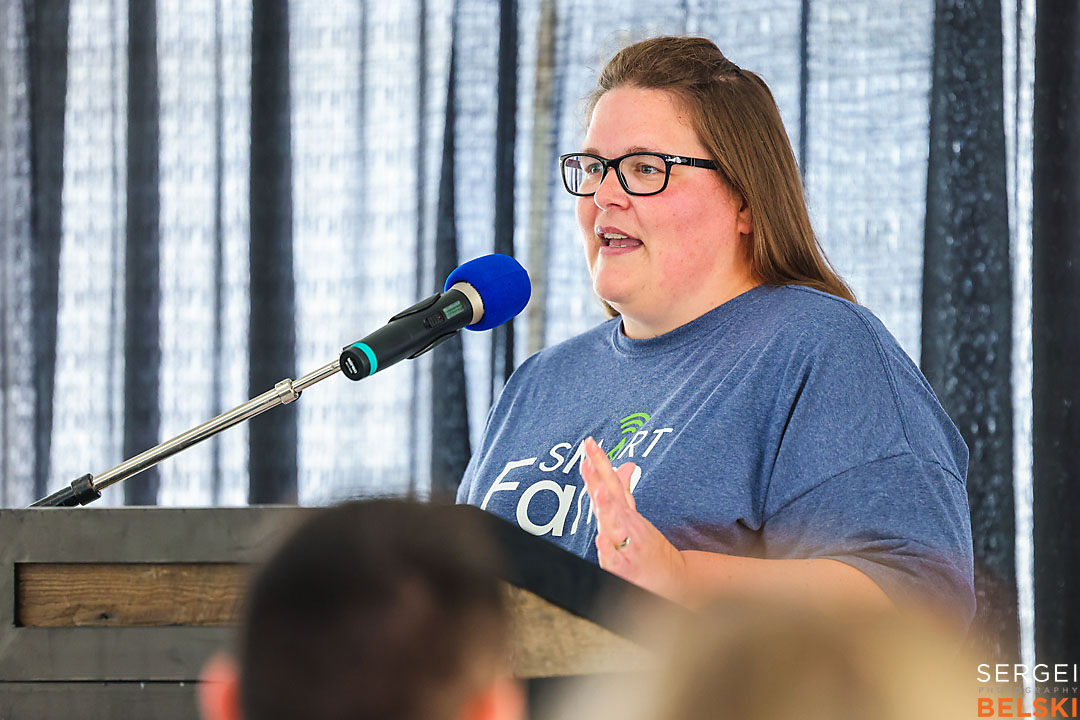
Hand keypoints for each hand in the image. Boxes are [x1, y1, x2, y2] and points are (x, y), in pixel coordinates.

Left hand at [580, 436, 687, 602]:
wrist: (673, 580)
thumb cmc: (649, 548)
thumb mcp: (636, 516)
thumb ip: (626, 492)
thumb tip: (625, 466)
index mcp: (625, 513)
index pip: (609, 482)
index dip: (599, 462)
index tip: (590, 443)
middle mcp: (625, 526)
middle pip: (610, 496)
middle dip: (599, 474)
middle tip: (590, 454)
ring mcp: (625, 546)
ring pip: (613, 525)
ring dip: (607, 508)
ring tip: (601, 492)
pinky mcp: (624, 568)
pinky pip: (613, 558)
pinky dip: (607, 549)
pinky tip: (600, 538)